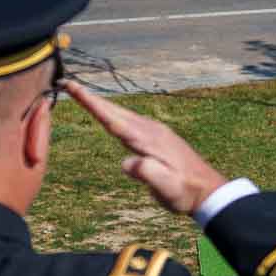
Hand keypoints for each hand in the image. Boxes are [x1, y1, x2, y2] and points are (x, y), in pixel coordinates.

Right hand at [63, 80, 225, 213]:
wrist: (208, 190)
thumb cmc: (185, 192)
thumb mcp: (166, 188)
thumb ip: (147, 173)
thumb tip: (126, 162)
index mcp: (147, 140)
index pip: (113, 119)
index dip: (91, 103)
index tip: (74, 88)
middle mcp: (149, 130)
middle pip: (114, 110)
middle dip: (89, 97)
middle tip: (67, 84)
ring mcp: (154, 131)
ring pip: (121, 113)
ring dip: (101, 103)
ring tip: (81, 94)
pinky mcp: (157, 136)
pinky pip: (129, 120)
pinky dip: (114, 113)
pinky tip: (110, 114)